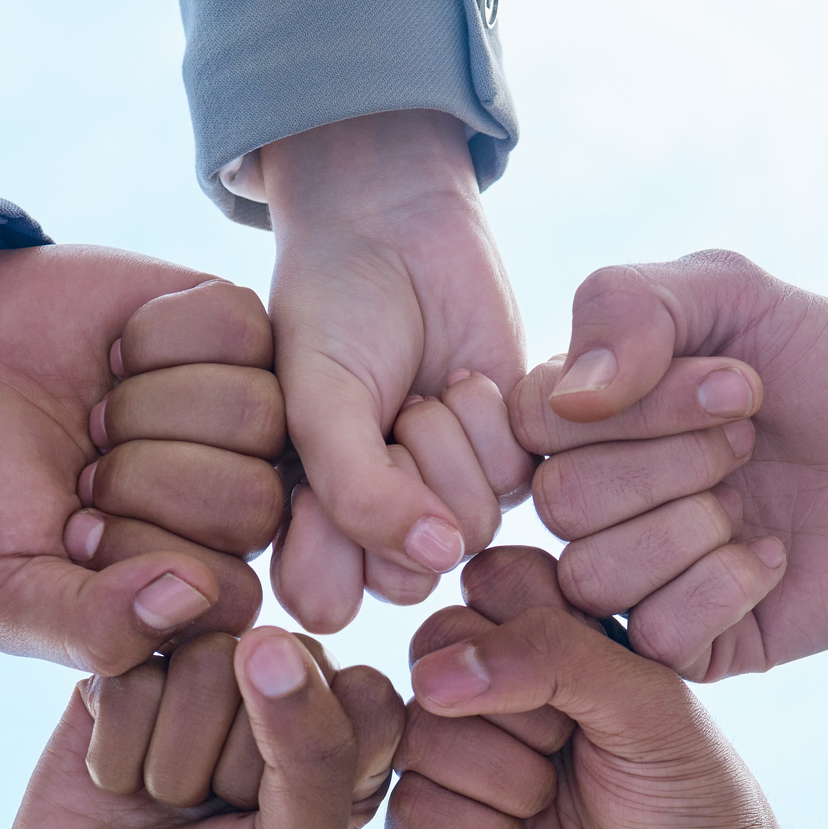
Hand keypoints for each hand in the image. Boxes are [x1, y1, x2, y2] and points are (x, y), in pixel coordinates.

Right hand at [0, 245, 278, 674]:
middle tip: (90, 465)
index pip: (232, 594)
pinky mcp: (240, 332)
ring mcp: (250, 417)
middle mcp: (241, 507)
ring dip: (149, 404)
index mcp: (203, 586)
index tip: (77, 531)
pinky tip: (122, 351)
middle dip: (145, 477)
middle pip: (254, 505)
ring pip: (257, 415)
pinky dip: (159, 333)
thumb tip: (195, 594)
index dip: (143, 555)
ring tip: (103, 412)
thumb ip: (93, 629)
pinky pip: (240, 328)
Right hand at [82, 630, 401, 828]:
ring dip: (173, 760)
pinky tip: (116, 787)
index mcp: (346, 741)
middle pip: (278, 665)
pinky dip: (116, 752)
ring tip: (164, 803)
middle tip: (211, 817)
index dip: (315, 758)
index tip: (281, 826)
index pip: (362, 690)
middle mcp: (276, 696)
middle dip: (235, 764)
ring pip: (203, 659)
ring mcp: (193, 679)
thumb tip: (268, 640)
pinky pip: (127, 673)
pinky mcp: (118, 676)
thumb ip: (315, 756)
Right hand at [259, 110, 533, 632]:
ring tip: (421, 390)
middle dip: (397, 476)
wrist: (395, 227)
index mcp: (311, 531)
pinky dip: (488, 417)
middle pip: (410, 575)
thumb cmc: (333, 311)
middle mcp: (382, 532)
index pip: (327, 600)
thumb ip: (355, 491)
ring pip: (471, 527)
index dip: (330, 534)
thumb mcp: (317, 397)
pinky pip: (516, 479)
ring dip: (445, 441)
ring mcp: (450, 500)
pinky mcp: (510, 462)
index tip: (315, 451)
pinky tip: (462, 379)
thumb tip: (442, 556)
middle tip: (381, 410)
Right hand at [384, 548, 786, 828]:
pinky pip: (411, 808)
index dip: (533, 624)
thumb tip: (432, 676)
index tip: (595, 682)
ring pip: (420, 729)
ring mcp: (443, 772)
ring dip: (509, 776)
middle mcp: (481, 700)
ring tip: (555, 809)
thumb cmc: (689, 809)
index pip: (490, 581)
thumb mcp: (652, 706)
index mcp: (542, 646)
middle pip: (438, 647)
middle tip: (572, 749)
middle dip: (519, 704)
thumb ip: (557, 654)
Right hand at [511, 252, 827, 678]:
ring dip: (694, 527)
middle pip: (562, 504)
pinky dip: (726, 587)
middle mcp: (593, 502)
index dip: (636, 408)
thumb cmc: (824, 363)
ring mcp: (635, 579)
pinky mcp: (689, 644)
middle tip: (749, 440)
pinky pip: (656, 635)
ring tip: (754, 501)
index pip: (534, 424)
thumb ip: (627, 306)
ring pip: (595, 575)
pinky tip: (775, 556)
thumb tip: (570, 396)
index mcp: (581, 420)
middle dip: (675, 462)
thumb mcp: (730, 291)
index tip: (737, 378)